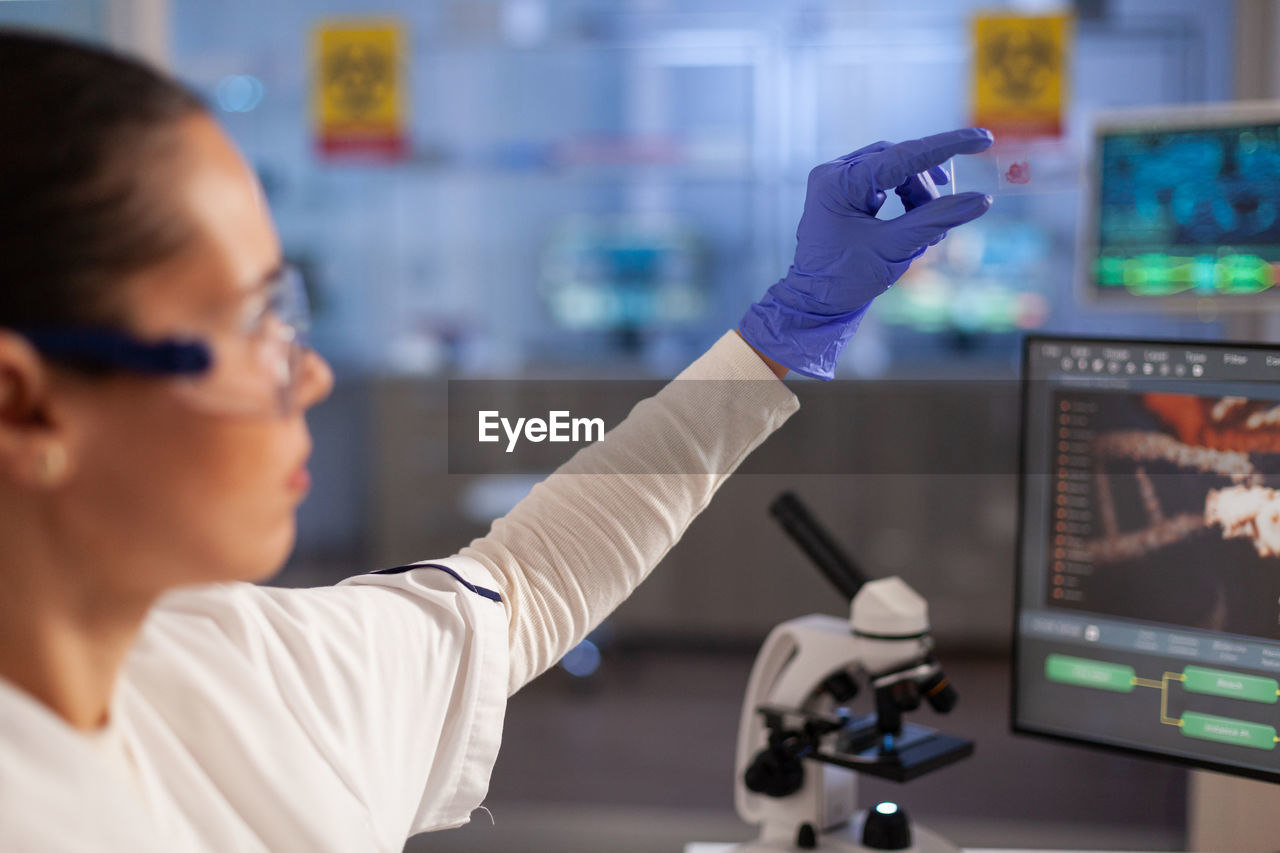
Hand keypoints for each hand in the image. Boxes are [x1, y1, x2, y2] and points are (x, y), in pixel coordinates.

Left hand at [739, 128, 994, 379]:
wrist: (813, 304)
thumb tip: (981, 200)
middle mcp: (833, 173)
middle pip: (899, 162)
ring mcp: (835, 181)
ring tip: (928, 232)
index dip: (947, 146)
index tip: (983, 139)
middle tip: (947, 216)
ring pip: (894, 171)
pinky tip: (915, 224)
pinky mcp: (842, 193)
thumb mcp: (895, 249)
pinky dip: (904, 200)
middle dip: (927, 189)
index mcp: (839, 182)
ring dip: (917, 197)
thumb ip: (937, 220)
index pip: (903, 155)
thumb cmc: (845, 280)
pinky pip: (883, 183)